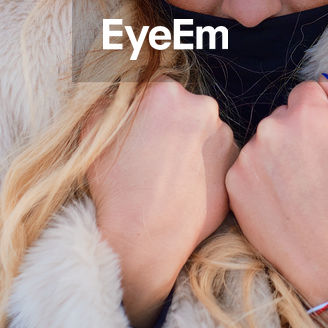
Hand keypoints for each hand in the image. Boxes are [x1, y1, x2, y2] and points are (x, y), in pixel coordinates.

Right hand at [85, 77, 237, 327]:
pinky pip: (219, 156)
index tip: (142, 131)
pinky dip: (206, 166)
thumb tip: (121, 93)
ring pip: (204, 132)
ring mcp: (223, 135)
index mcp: (165, 93)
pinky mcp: (234, 163)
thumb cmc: (115, 187)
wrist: (144, 237)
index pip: (157, 91)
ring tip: (170, 175)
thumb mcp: (92, 132)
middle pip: (185, 108)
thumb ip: (109, 102)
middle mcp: (201, 107)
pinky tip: (186, 185)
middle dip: (172, 126)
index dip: (147, 112)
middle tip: (155, 155)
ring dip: (191, 145)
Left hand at [225, 76, 327, 327]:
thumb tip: (325, 83)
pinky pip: (247, 166)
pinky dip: (260, 178)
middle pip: (282, 116)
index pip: (307, 93)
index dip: (322, 116)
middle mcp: (271, 128)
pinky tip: (279, 200)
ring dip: (276, 155)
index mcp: (306, 115)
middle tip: (314, 170)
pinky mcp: (233, 182)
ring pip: (263, 142)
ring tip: (297, 189)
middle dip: (297, 134)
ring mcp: (248, 156)